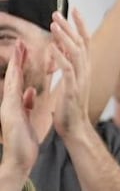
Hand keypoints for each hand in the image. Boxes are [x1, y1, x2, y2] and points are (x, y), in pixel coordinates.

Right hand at [0, 41, 39, 178]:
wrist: (19, 159)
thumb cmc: (23, 139)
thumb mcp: (27, 117)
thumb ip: (27, 103)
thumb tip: (30, 92)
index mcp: (16, 103)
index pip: (20, 79)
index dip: (23, 64)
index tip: (26, 48)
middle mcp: (10, 102)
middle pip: (14, 76)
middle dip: (18, 59)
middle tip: (21, 41)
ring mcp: (8, 107)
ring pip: (12, 81)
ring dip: (15, 65)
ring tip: (19, 49)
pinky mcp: (10, 113)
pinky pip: (13, 93)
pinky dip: (15, 82)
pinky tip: (16, 71)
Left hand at [50, 9, 92, 138]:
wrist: (75, 128)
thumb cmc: (70, 107)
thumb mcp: (71, 82)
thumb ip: (69, 66)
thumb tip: (63, 51)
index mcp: (85, 67)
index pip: (85, 41)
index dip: (80, 25)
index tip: (74, 10)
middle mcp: (86, 70)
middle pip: (81, 42)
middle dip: (70, 26)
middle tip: (57, 13)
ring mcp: (81, 78)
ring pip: (75, 52)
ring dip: (65, 37)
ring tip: (54, 24)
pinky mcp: (73, 88)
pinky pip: (67, 69)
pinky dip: (60, 56)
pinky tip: (52, 47)